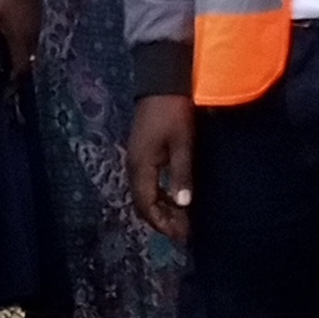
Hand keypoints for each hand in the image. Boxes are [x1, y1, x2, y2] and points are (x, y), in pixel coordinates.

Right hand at [126, 94, 193, 244]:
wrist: (161, 81)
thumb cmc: (173, 112)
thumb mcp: (182, 143)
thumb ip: (181, 175)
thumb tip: (183, 205)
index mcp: (141, 166)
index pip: (147, 205)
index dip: (163, 223)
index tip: (182, 235)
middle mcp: (134, 166)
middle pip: (142, 203)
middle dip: (162, 220)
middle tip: (185, 231)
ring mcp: (136, 159)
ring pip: (144, 194)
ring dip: (161, 209)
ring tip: (182, 218)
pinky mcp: (142, 152)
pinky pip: (146, 183)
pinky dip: (159, 195)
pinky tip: (175, 196)